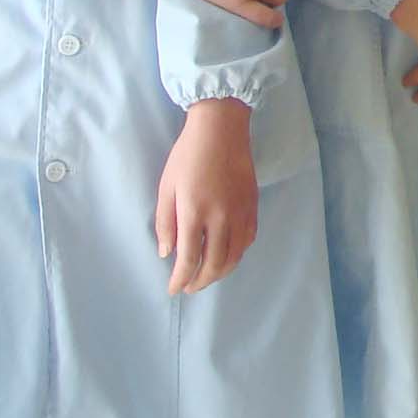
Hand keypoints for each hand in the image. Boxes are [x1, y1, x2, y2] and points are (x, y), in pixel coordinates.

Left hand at [154, 98, 257, 294]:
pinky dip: (237, 254)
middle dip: (200, 281)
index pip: (188, 258)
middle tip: (189, 287)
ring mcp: (240, 212)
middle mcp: (220, 217)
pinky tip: (227, 255)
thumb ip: (165, 223)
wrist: (221, 128)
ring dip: (220, 272)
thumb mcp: (166, 187)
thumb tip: (167, 253)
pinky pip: (248, 239)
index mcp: (194, 212)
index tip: (173, 289)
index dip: (180, 279)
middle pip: (214, 263)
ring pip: (234, 255)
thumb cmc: (187, 155)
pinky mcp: (252, 205)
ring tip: (207, 276)